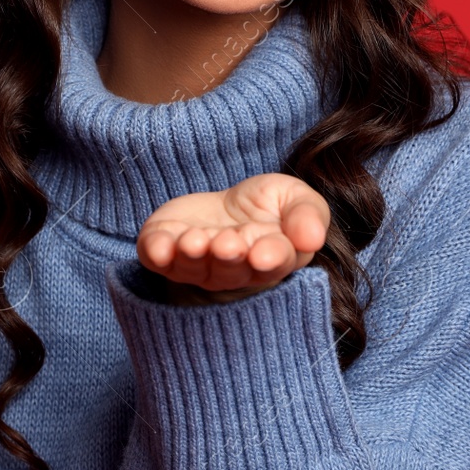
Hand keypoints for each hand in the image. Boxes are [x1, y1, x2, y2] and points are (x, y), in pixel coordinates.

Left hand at [137, 172, 329, 299]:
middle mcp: (232, 270)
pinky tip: (160, 246)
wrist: (227, 203)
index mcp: (271, 260)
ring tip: (195, 241)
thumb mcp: (296, 198)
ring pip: (193, 267)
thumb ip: (309, 215)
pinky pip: (157, 259)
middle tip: (228, 243)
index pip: (272, 264)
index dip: (267, 258)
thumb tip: (312, 239)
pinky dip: (156, 253)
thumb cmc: (268, 205)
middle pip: (229, 269)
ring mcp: (196, 265)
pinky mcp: (165, 252)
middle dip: (227, 256)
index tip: (262, 254)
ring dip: (192, 256)